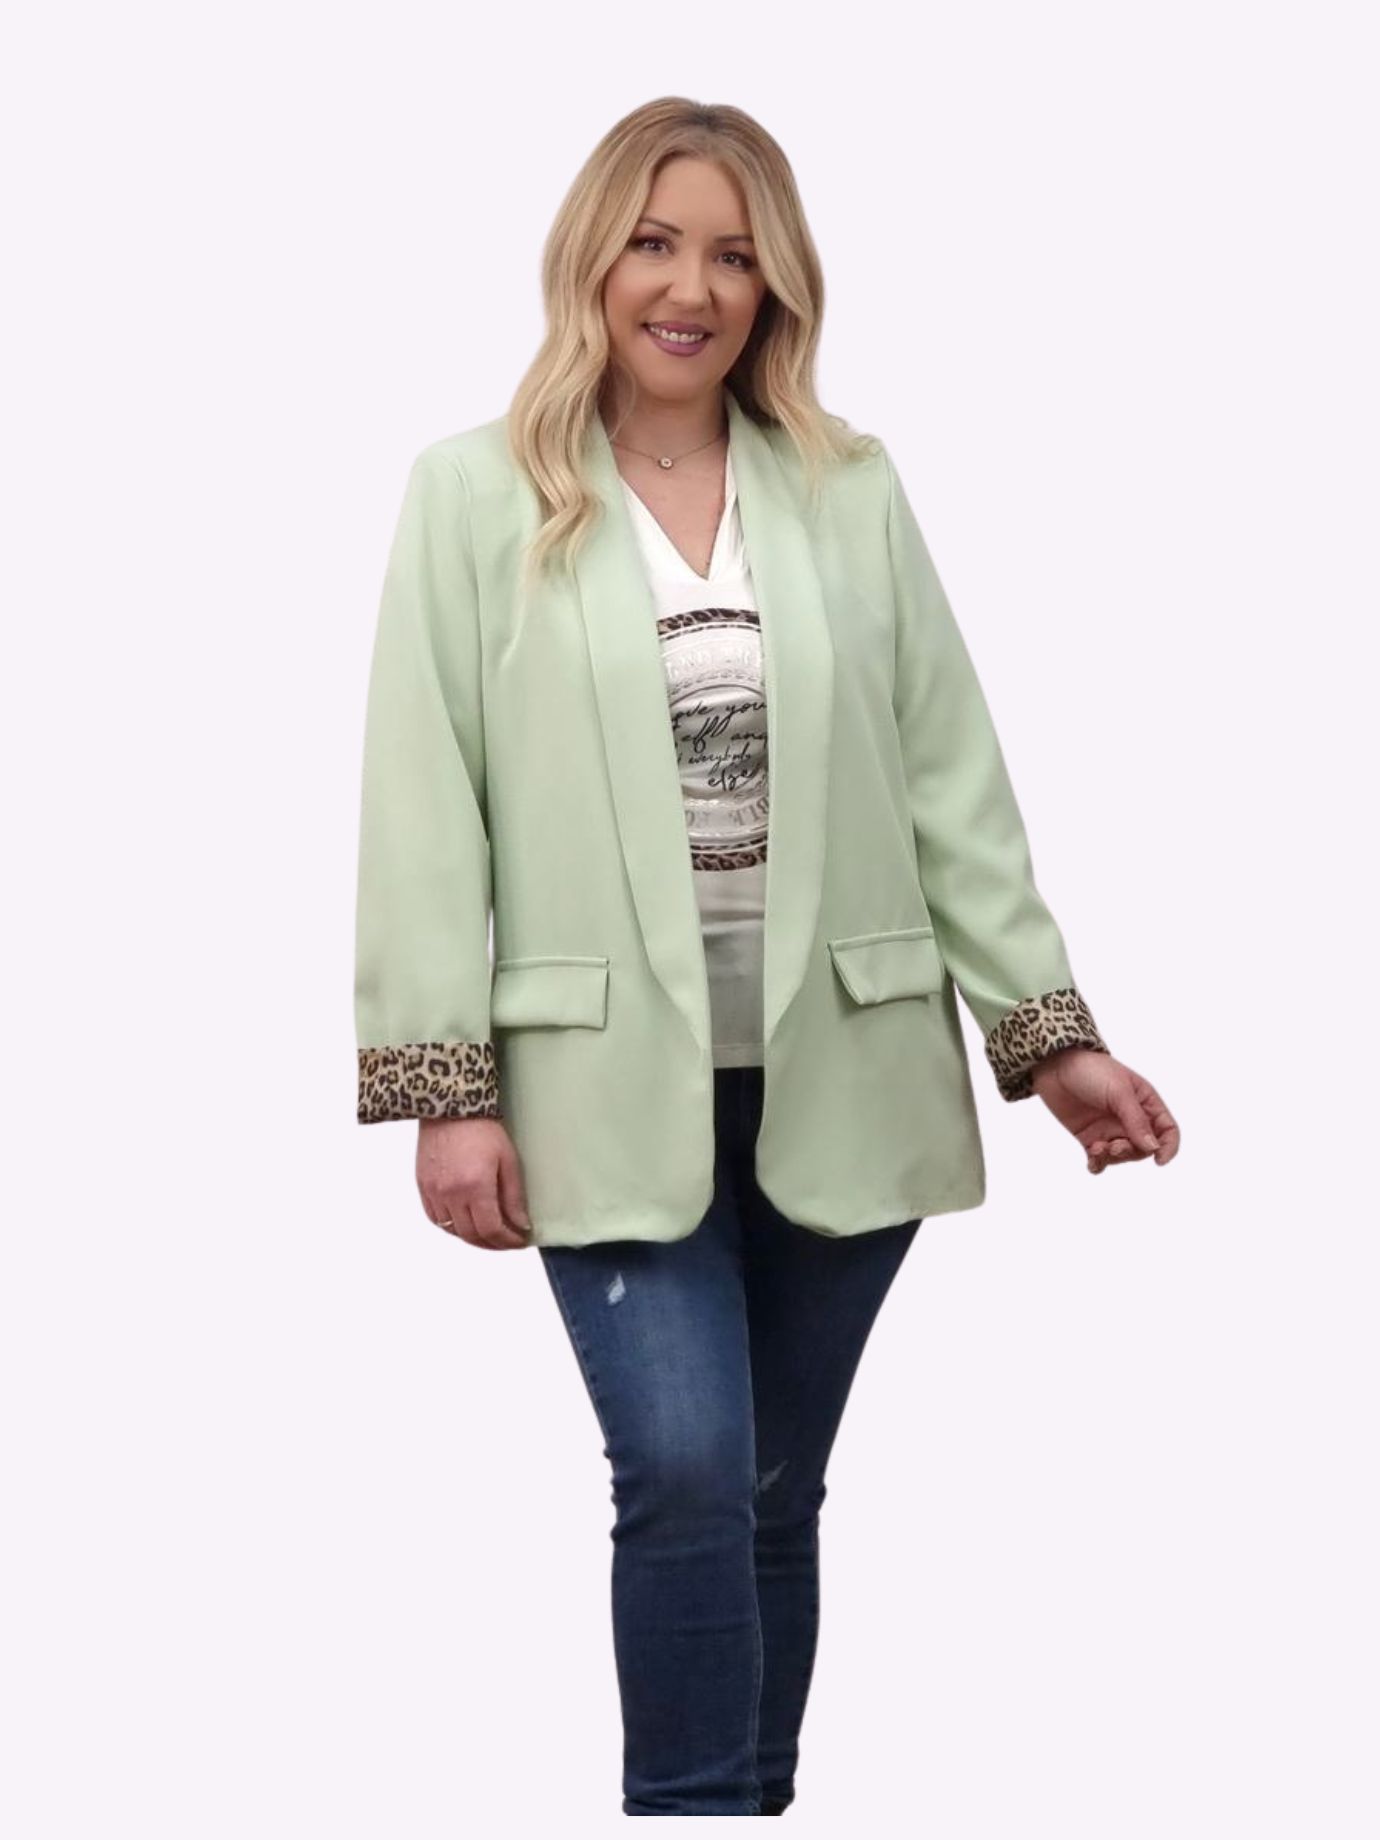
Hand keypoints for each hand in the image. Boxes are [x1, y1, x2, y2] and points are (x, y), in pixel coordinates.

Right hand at [416, 1116, 533, 1247]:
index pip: (492, 1229)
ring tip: (489, 1234)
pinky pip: (436, 1218)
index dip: (508, 1241)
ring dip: (472, 1237)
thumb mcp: (508, 1160)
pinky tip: (465, 1223)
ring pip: (452, 1230)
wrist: (450, 1107)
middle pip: (472, 1235)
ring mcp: (433, 1192)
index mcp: (475, 1186)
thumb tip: (520, 1225)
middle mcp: (451, 1194)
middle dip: (493, 1244)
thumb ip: (514, 1197)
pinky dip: (452, 1226)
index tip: (519, 1240)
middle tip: (507, 1241)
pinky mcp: (423, 1186)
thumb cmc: (482, 1128)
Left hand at [1030, 1048, 1179, 1174]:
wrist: (1055, 1065)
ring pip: (1122, 1156)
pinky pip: (1099, 1159)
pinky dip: (1098, 1164)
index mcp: (1145, 1103)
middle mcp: (1130, 1118)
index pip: (1167, 1130)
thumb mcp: (1119, 1092)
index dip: (1168, 1147)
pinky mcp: (1089, 1136)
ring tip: (1097, 1148)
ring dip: (1113, 1157)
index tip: (1159, 1160)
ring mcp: (1109, 1129)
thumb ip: (1136, 1120)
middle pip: (1144, 1148)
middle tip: (1114, 1146)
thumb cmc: (1091, 1069)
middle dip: (1132, 1152)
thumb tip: (1153, 1148)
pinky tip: (1092, 1162)